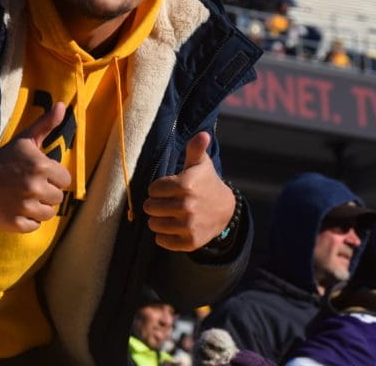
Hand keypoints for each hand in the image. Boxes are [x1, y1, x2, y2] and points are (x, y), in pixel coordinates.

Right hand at [0, 102, 71, 232]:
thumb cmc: (4, 159)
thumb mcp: (25, 140)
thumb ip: (46, 124)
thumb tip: (63, 105)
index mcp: (41, 166)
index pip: (65, 179)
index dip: (53, 177)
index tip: (38, 174)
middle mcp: (34, 187)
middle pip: (58, 197)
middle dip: (46, 192)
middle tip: (29, 186)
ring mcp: (24, 207)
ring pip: (49, 214)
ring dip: (39, 207)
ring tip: (24, 197)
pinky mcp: (15, 223)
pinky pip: (35, 226)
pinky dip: (28, 220)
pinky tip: (17, 208)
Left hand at [144, 132, 234, 251]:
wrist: (225, 211)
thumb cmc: (206, 183)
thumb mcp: (201, 164)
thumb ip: (196, 149)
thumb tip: (203, 134)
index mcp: (185, 185)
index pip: (153, 189)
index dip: (158, 189)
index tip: (168, 189)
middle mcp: (186, 206)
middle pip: (150, 207)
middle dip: (155, 204)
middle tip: (166, 203)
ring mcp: (188, 226)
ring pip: (154, 224)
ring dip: (158, 220)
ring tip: (168, 215)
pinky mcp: (189, 242)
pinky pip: (162, 241)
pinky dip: (164, 236)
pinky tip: (173, 228)